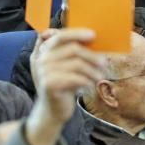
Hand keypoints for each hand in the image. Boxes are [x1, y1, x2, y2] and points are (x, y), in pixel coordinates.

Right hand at [27, 28, 103, 144]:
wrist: (52, 111)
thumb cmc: (63, 85)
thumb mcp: (65, 67)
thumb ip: (71, 51)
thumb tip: (92, 37)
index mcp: (43, 51)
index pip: (60, 36)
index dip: (77, 33)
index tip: (93, 35)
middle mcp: (41, 59)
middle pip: (72, 49)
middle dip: (91, 55)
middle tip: (103, 63)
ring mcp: (43, 71)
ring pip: (77, 64)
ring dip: (93, 70)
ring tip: (99, 76)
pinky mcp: (49, 84)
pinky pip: (76, 77)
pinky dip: (87, 80)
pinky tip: (91, 85)